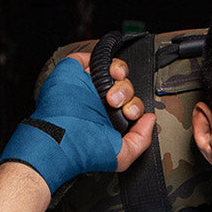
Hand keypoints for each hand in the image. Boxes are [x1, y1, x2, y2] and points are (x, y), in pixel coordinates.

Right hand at [66, 51, 155, 171]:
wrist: (60, 139)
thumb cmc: (86, 151)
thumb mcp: (122, 155)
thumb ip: (141, 139)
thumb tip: (150, 119)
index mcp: (110, 118)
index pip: (131, 105)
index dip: (136, 106)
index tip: (131, 115)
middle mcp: (100, 101)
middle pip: (126, 87)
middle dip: (128, 94)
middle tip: (117, 104)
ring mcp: (88, 85)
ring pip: (115, 70)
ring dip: (121, 77)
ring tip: (112, 92)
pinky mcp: (75, 70)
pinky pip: (96, 57)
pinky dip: (107, 60)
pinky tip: (112, 73)